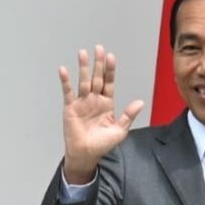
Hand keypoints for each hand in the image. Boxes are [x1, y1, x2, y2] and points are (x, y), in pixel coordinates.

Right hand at [58, 45, 144, 184]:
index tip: (111, 57)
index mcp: (106, 104)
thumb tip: (140, 102)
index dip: (110, 70)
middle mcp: (94, 100)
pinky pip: (68, 92)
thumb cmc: (101, 145)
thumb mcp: (119, 131)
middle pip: (97, 78)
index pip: (109, 83)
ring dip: (83, 68)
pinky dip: (65, 81)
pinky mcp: (70, 108)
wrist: (86, 155)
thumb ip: (128, 115)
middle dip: (98, 64)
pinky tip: (64, 70)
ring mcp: (82, 103)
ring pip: (83, 82)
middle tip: (99, 48)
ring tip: (83, 53)